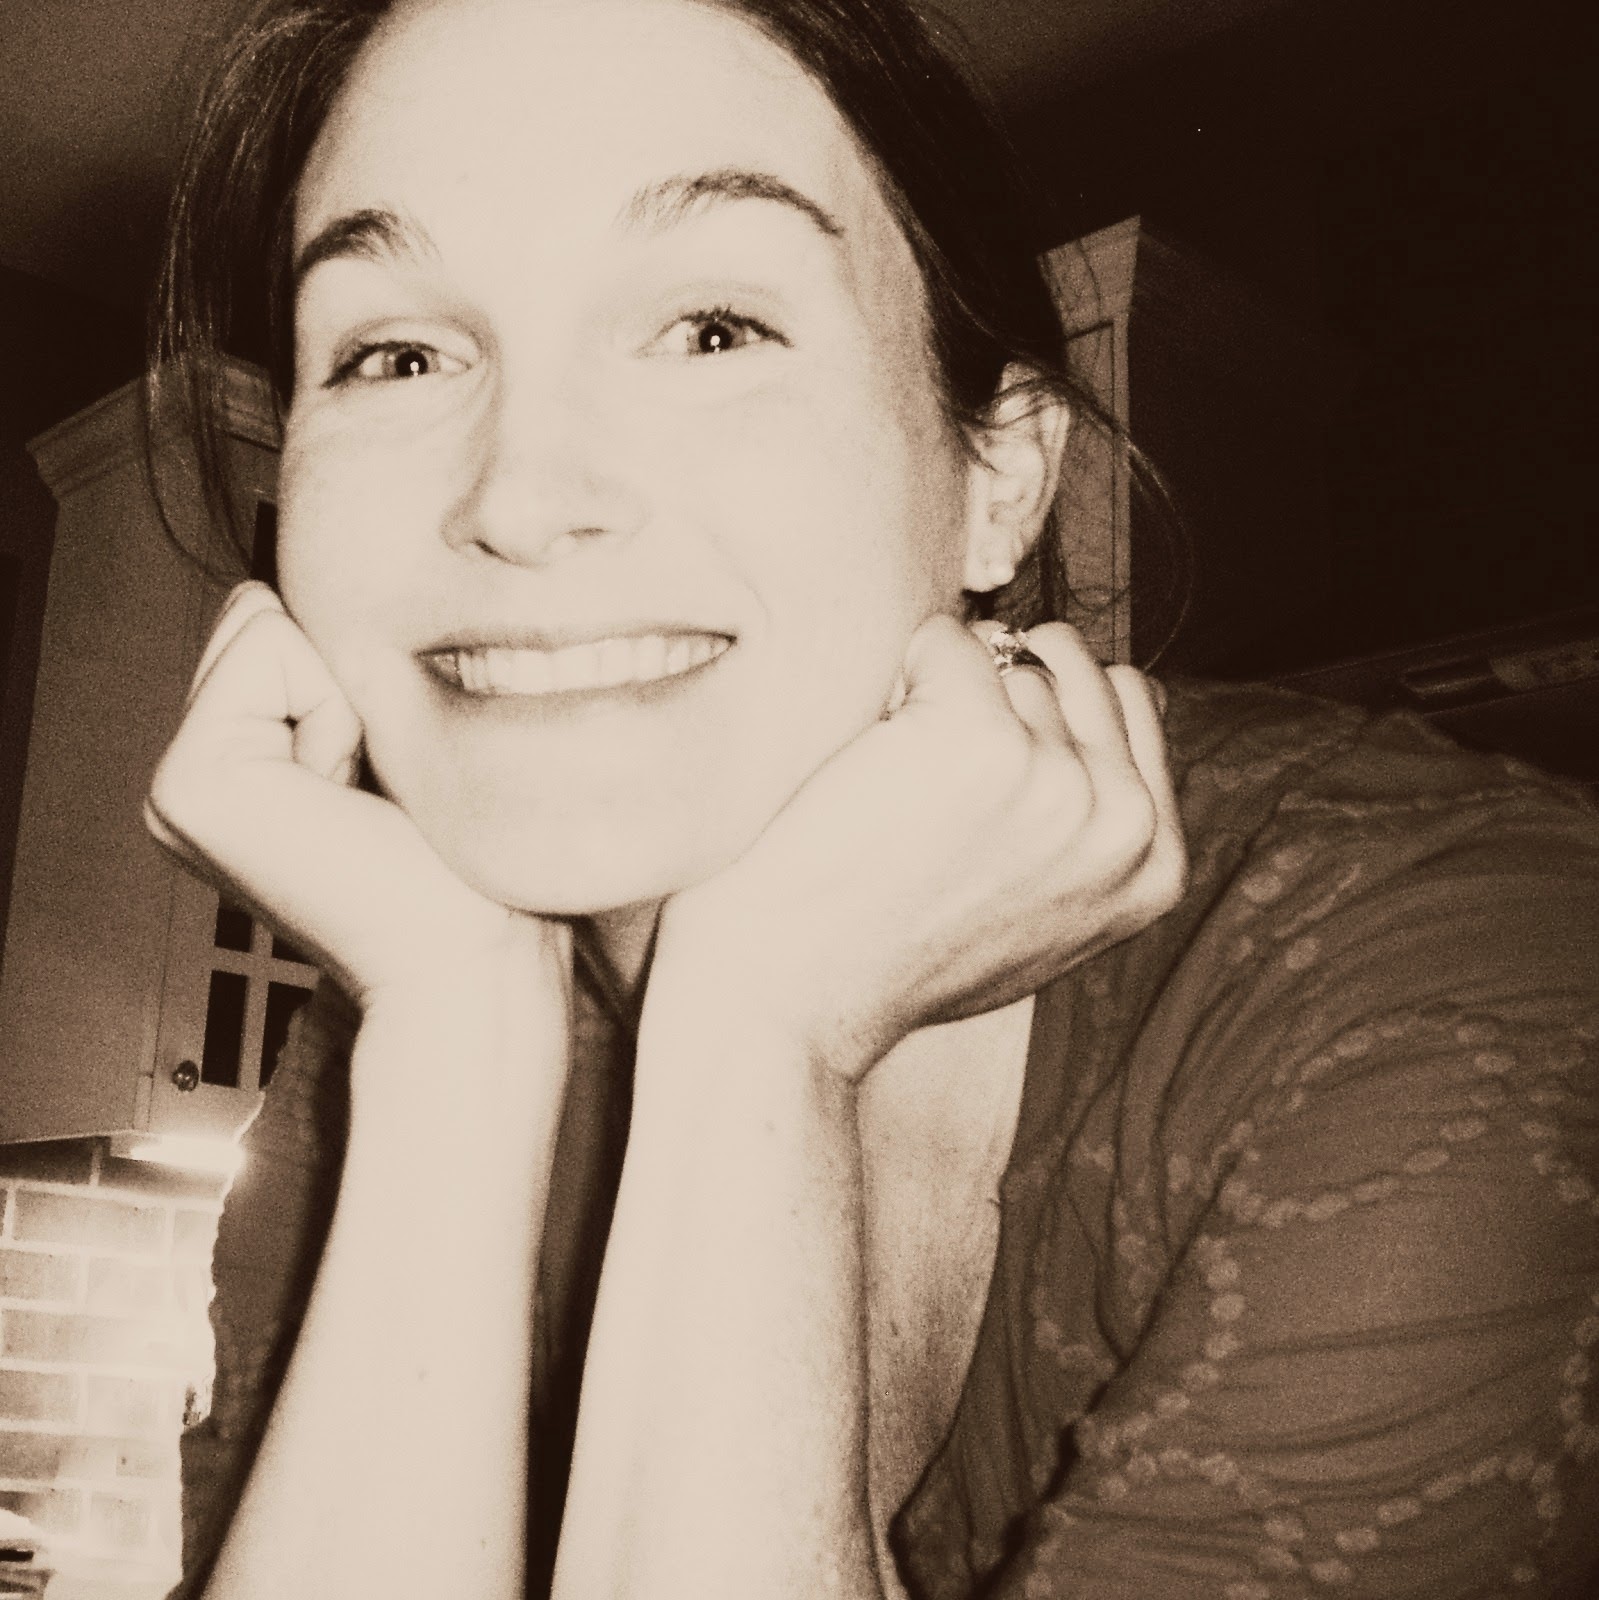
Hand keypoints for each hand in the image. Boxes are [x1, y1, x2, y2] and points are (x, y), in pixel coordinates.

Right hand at [146, 582, 566, 1012]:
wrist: (474, 958)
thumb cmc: (464, 867)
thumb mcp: (397, 745)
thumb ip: (341, 673)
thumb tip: (332, 597)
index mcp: (234, 771)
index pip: (273, 624)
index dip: (352, 677)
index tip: (379, 780)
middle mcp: (190, 780)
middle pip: (260, 615)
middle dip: (341, 680)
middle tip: (371, 790)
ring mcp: (176, 786)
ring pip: (264, 624)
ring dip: (344, 699)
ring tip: (360, 798)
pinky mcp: (188, 785)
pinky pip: (272, 651)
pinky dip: (334, 711)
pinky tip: (343, 800)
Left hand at [651, 614, 1186, 1075]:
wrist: (808, 987)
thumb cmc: (908, 950)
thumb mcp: (1052, 913)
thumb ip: (1099, 823)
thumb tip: (1139, 692)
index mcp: (1153, 865)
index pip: (1136, 704)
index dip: (1053, 711)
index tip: (991, 768)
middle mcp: (1120, 820)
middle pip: (1079, 666)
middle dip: (1009, 687)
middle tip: (940, 767)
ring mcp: (1052, 774)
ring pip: (1009, 655)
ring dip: (947, 690)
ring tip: (907, 779)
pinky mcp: (973, 735)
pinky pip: (946, 640)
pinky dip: (902, 673)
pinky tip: (878, 746)